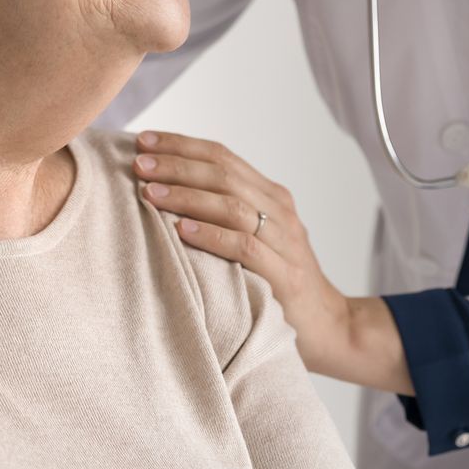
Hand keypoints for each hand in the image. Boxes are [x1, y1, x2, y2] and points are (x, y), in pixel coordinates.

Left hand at [131, 130, 409, 393]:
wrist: (328, 327)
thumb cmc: (276, 283)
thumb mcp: (253, 239)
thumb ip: (222, 215)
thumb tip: (161, 193)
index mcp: (270, 195)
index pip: (222, 156)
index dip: (182, 145)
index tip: (144, 141)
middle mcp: (279, 209)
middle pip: (224, 174)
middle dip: (178, 164)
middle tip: (139, 163)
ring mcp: (285, 240)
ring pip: (232, 204)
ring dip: (187, 195)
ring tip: (150, 193)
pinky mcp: (285, 274)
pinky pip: (245, 247)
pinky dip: (211, 235)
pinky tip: (181, 230)